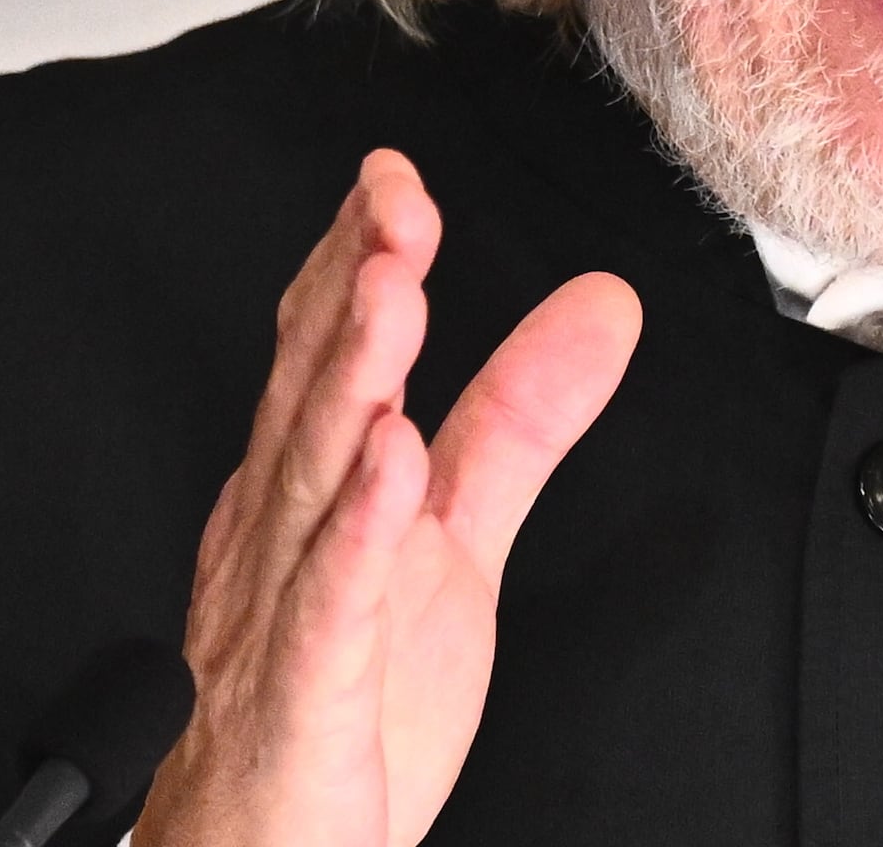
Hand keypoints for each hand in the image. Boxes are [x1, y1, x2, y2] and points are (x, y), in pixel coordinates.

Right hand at [142, 150, 639, 846]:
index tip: (397, 175)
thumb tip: (601, 305)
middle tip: (395, 203)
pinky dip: (355, 534)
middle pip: (313, 393)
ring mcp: (281, 616)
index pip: (326, 353)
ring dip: (350, 381)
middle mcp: (282, 537)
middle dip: (352, 290)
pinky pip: (327, 610)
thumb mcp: (456, 542)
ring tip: (394, 294)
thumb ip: (520, 421)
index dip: (358, 259)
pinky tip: (390, 467)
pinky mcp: (304, 699)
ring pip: (310, 483)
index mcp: (311, 491)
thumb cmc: (344, 706)